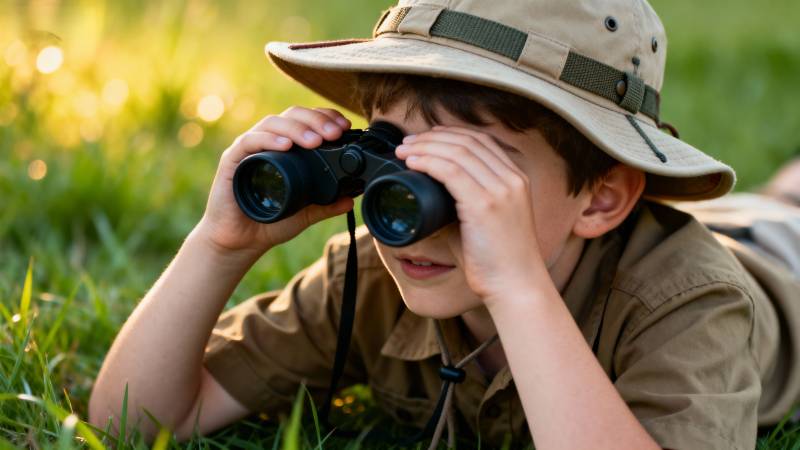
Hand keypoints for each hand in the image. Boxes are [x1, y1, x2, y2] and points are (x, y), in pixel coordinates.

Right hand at [195, 106, 354, 257]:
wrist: (240, 242)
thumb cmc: (268, 222)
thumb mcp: (305, 213)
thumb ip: (326, 205)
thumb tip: (350, 198)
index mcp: (285, 147)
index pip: (306, 120)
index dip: (326, 117)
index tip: (345, 126)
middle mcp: (268, 142)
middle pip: (292, 115)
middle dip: (316, 120)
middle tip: (335, 133)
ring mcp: (249, 149)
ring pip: (273, 123)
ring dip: (297, 128)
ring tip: (316, 141)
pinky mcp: (232, 160)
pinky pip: (250, 142)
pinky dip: (269, 140)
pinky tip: (285, 146)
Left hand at [394, 125, 545, 302]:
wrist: (516, 285)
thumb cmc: (498, 261)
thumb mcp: (486, 222)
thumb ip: (466, 204)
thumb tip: (431, 195)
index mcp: (516, 179)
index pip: (482, 141)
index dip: (450, 134)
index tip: (426, 138)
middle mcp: (512, 179)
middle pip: (468, 141)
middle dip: (433, 137)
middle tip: (408, 142)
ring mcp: (501, 190)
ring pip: (457, 152)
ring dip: (425, 147)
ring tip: (404, 151)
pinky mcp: (485, 205)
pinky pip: (451, 172)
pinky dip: (428, 162)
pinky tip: (412, 163)